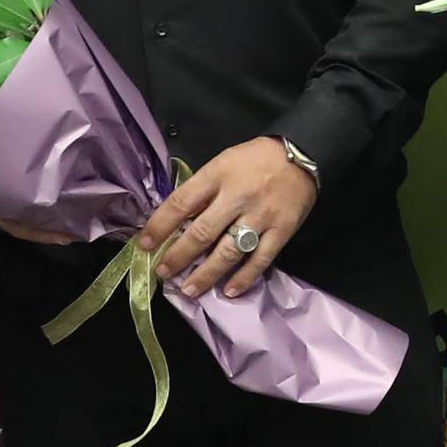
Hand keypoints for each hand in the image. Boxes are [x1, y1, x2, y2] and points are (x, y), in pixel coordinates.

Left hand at [146, 135, 316, 298]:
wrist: (300, 155)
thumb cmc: (254, 160)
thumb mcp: (221, 163)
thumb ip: (202, 190)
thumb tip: (176, 222)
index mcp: (217, 175)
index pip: (181, 203)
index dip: (160, 226)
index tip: (145, 245)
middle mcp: (237, 197)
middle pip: (202, 232)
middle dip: (179, 256)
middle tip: (164, 273)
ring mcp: (261, 216)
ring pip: (229, 251)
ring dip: (207, 274)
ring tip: (190, 289)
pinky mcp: (281, 230)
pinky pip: (260, 259)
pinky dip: (244, 277)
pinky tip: (229, 291)